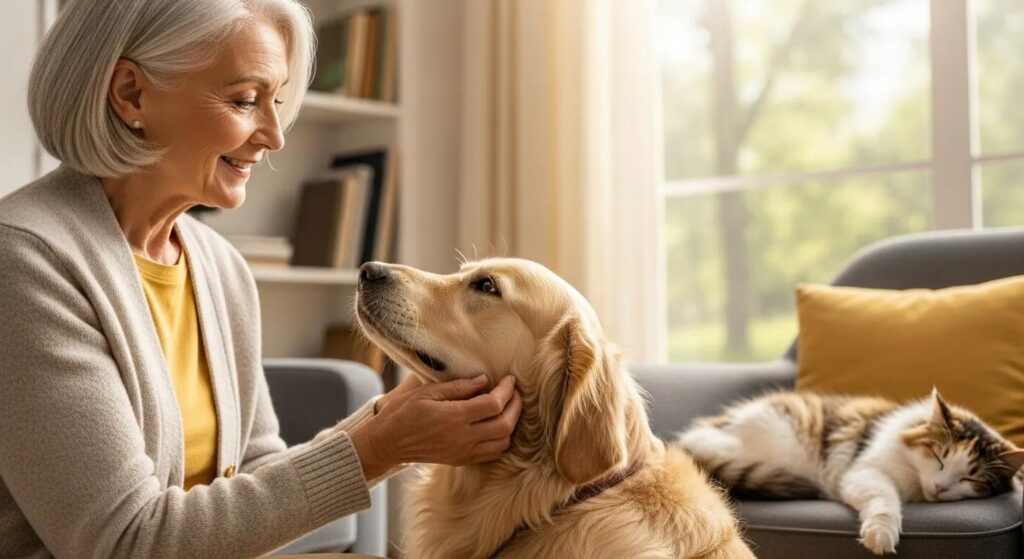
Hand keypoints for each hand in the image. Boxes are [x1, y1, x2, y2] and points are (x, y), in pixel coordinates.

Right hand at [350, 375, 521, 478]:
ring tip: (508, 408)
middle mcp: (462, 438)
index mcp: (453, 417)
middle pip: (505, 425)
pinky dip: (501, 439)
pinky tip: (497, 425)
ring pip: (503, 442)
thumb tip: (484, 380)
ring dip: (511, 424)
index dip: (507, 390)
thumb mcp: (426, 391)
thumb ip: (457, 387)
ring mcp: (463, 452)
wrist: (388, 443)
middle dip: (516, 406)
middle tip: (514, 392)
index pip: (493, 404)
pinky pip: (492, 454)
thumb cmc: (403, 413)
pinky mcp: (461, 460)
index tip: (509, 379)